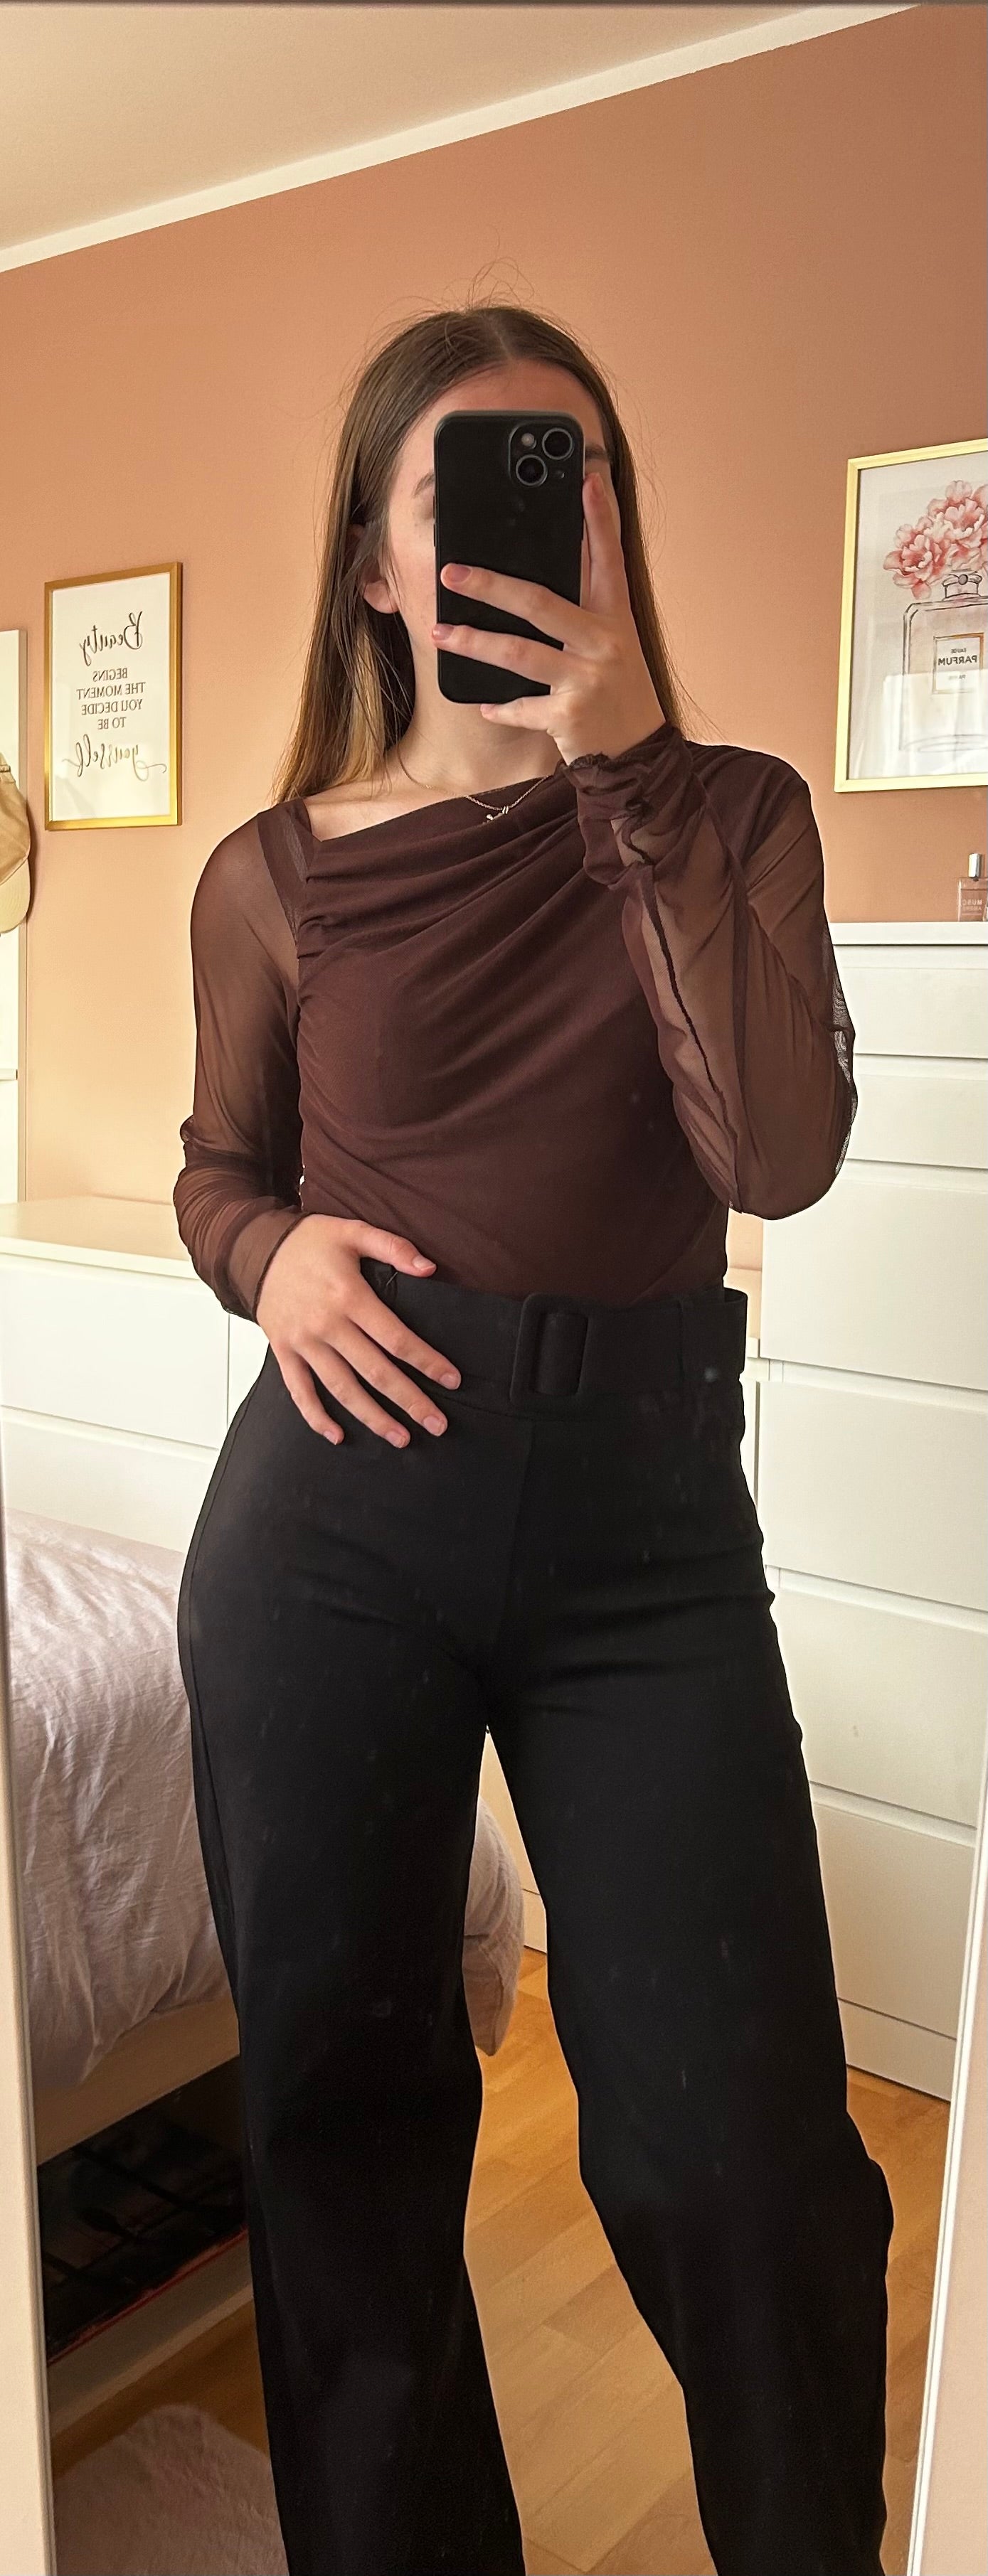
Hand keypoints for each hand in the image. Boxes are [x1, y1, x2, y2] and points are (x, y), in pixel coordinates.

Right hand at [254, 1216, 460, 1447]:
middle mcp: (327, 1325)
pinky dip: (316, 1416)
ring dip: (373, 1417)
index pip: (396, 1338)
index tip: (451, 1380)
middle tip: (438, 1424)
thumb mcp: (353, 1231)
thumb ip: (393, 1247)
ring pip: (342, 1389)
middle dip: (409, 1400)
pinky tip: (338, 1436)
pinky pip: (299, 1391)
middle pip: (375, 1372)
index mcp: (349, 1296)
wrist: (255, 1249)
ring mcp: (303, 1343)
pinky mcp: (284, 1352)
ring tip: (401, 1438)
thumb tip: (430, 1268)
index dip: (427, 1361)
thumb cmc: (309, 1242)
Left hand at [432, 472, 666, 764]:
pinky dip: (499, 708)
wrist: (639, 756)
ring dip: (472, 642)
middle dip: (490, 584)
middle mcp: (603, 642)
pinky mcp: (569, 715)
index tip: (589, 478)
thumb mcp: (613, 646)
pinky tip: (482, 705)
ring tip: (439, 633)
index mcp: (615, 618)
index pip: (609, 558)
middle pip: (539, 602)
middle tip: (451, 571)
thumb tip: (534, 581)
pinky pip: (522, 707)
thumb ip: (583, 614)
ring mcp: (586, 679)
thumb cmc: (618, 693)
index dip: (601, 518)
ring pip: (517, 653)